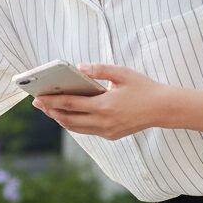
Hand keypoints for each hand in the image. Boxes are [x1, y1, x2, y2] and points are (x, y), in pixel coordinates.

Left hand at [32, 63, 170, 139]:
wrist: (164, 109)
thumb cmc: (144, 88)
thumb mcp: (123, 73)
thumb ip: (99, 69)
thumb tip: (78, 67)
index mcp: (105, 105)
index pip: (70, 104)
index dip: (51, 101)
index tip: (37, 97)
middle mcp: (103, 121)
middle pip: (68, 119)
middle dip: (50, 111)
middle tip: (37, 103)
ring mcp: (107, 131)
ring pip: (75, 128)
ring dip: (60, 118)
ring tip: (49, 108)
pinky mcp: (110, 135)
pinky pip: (86, 130)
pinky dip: (74, 123)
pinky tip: (67, 114)